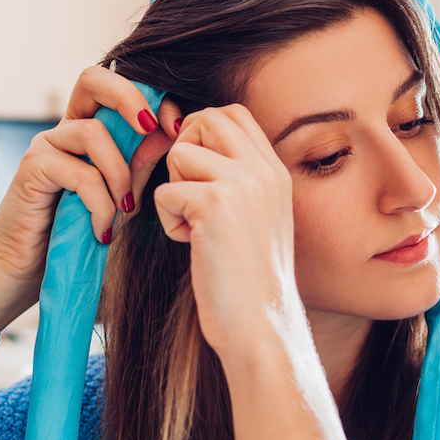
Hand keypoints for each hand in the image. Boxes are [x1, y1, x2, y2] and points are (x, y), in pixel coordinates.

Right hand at [0, 65, 181, 346]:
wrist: (24, 269)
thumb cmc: (75, 235)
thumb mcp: (121, 199)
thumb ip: (139, 166)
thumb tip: (167, 134)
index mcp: (89, 130)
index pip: (117, 91)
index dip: (149, 98)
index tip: (176, 127)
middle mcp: (65, 130)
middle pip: (92, 79)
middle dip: (130, 97)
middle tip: (153, 128)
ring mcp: (45, 146)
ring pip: (92, 134)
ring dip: (119, 174)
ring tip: (124, 211)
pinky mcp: (32, 169)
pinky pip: (80, 174)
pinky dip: (100, 204)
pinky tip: (101, 230)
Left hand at [153, 104, 306, 362]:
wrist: (261, 326)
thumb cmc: (248, 282)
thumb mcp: (254, 219)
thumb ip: (234, 181)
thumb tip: (186, 147)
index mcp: (275, 172)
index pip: (232, 113)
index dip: (201, 131)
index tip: (194, 172)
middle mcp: (263, 170)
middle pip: (205, 119)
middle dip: (183, 150)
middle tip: (188, 193)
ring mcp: (241, 183)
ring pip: (180, 153)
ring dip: (174, 189)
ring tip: (193, 227)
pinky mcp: (214, 204)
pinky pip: (164, 191)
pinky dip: (168, 221)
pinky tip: (191, 246)